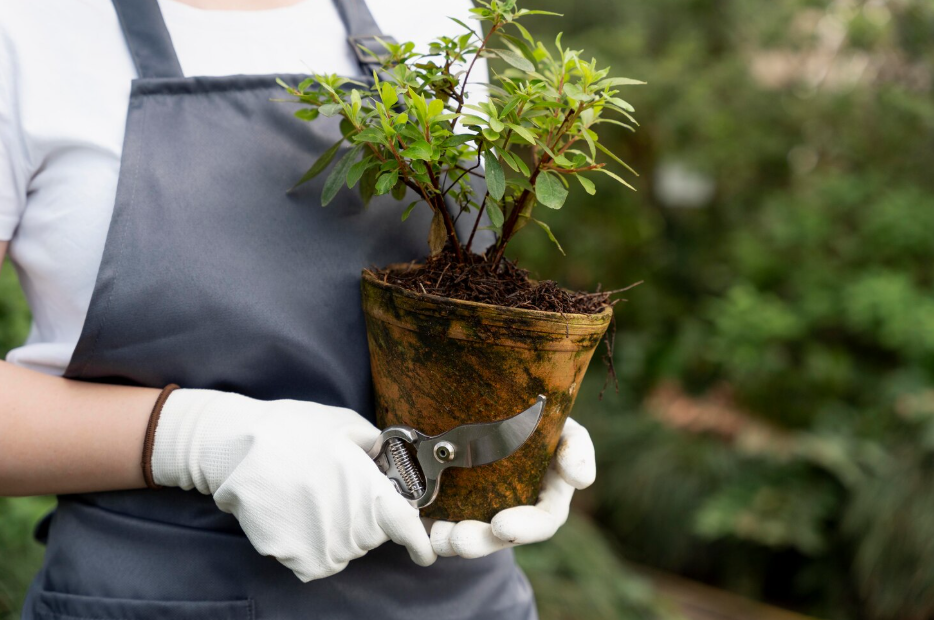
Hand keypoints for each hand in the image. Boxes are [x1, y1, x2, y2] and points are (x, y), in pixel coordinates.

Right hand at [149, 389, 435, 580]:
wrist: (235, 446)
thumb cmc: (293, 429)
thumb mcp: (347, 425)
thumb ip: (378, 450)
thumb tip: (395, 463)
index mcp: (367, 490)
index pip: (404, 525)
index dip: (417, 541)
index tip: (421, 551)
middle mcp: (348, 524)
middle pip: (374, 536)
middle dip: (367, 517)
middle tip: (339, 489)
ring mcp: (320, 545)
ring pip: (347, 550)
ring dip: (340, 531)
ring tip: (314, 497)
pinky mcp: (294, 558)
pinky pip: (318, 559)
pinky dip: (314, 543)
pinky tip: (298, 513)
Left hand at [428, 417, 595, 557]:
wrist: (499, 407)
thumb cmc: (541, 420)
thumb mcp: (566, 429)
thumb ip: (577, 449)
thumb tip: (581, 480)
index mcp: (547, 499)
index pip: (542, 522)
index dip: (524, 528)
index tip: (500, 526)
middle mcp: (516, 511)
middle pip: (499, 536)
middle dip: (479, 542)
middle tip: (457, 539)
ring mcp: (483, 510)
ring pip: (468, 534)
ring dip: (450, 539)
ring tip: (436, 535)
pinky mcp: (454, 503)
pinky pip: (440, 520)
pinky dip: (427, 524)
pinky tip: (416, 521)